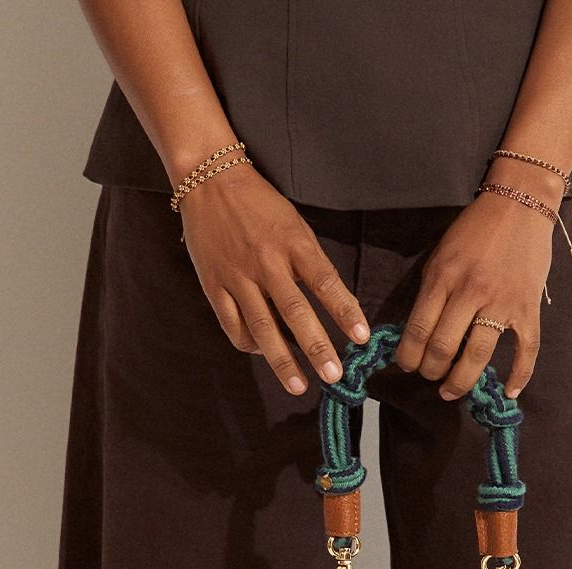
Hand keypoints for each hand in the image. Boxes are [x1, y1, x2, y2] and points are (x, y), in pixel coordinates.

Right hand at [179, 167, 369, 393]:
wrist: (209, 180)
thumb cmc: (261, 205)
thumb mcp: (295, 225)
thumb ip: (312, 263)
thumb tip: (335, 305)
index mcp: (293, 242)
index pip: (326, 282)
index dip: (345, 311)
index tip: (362, 337)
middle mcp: (266, 261)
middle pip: (295, 312)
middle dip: (317, 347)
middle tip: (334, 375)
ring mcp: (237, 276)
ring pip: (262, 326)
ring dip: (282, 360)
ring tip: (298, 385)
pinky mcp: (213, 285)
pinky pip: (233, 325)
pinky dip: (251, 344)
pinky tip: (263, 353)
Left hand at [394, 187, 558, 400]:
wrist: (520, 202)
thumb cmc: (474, 229)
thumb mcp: (441, 255)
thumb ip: (431, 292)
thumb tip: (419, 333)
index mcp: (443, 277)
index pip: (419, 330)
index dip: (409, 357)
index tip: (407, 366)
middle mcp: (470, 292)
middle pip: (444, 347)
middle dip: (431, 371)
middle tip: (429, 377)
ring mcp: (502, 301)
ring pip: (477, 355)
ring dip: (461, 381)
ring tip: (450, 392)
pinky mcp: (528, 307)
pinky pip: (526, 349)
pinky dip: (519, 375)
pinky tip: (508, 392)